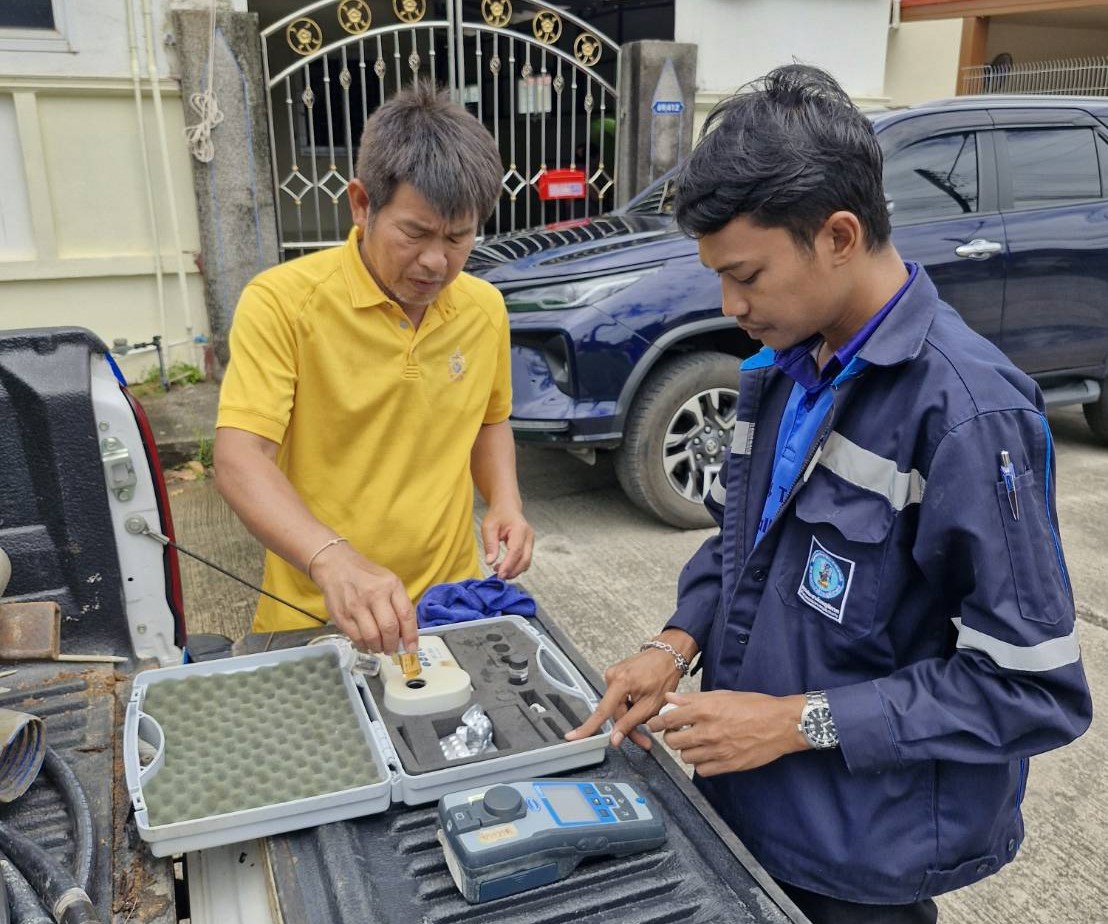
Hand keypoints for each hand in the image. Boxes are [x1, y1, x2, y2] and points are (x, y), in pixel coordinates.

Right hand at [310, 543, 417, 653]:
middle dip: (393, 645)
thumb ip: (398, 604)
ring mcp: (356, 606)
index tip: (412, 647)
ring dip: (378, 647)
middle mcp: (374, 595)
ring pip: (372, 637)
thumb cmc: (367, 575)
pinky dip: (364, 645)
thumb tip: (405, 634)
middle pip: (389, 628)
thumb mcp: (389, 581)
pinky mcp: (341, 616)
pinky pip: (356, 638)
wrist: (336, 566)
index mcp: (391, 585)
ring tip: (380, 647)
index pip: (406, 614)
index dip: (411, 635)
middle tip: (392, 649)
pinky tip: (367, 643)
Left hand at [480, 505, 533, 578]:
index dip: (508, 565)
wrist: (507, 507)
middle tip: (498, 577)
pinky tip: (504, 567)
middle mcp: (529, 536)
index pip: (516, 551)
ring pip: (526, 562)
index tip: (499, 575)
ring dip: (514, 570)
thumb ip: (490, 544)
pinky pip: (525, 560)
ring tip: (498, 570)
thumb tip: (490, 562)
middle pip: (525, 560)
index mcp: (520, 529)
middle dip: (512, 571)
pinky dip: (516, 567)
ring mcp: (530, 541)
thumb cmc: (498, 515)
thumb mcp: (489, 527)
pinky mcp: (529, 546)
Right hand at [565, 643, 687, 748]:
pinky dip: (631, 705)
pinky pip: (620, 697)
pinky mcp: (617, 674)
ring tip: (649, 716)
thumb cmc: (664, 675)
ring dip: (631, 716)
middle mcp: (612, 676)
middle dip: (628, 727)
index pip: (602, 711)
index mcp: (620, 682)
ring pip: (618, 706)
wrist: (669, 654)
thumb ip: (630, 722)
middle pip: (614, 712)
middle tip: (644, 740)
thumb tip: (614, 738)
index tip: (573, 737)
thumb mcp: (651, 704)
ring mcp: (613, 674)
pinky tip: (643, 704)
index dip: (587, 727)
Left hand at [646, 690, 807, 775]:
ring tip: (696, 743)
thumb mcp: (722, 695)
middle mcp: (708, 731)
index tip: (654, 724)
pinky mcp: (728, 765)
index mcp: (705, 710)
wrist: (782, 724)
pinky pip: (702, 770)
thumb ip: (693, 699)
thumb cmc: (755, 706)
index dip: (656, 723)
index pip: (668, 719)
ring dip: (687, 750)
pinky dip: (701, 764)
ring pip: (686, 757)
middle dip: (671, 737)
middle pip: (673, 741)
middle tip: (677, 734)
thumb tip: (670, 698)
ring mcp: (718, 750)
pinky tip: (708, 755)